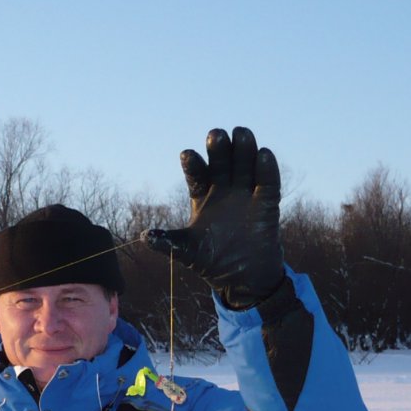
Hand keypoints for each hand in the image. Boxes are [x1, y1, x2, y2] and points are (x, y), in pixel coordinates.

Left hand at [145, 126, 284, 309]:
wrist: (242, 277)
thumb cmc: (211, 261)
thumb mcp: (185, 251)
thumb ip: (168, 242)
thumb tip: (144, 237)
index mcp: (203, 197)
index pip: (198, 175)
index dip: (194, 165)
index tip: (187, 154)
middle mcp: (224, 190)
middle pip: (222, 163)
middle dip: (218, 149)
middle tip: (215, 135)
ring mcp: (246, 195)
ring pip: (245, 165)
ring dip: (244, 150)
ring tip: (241, 133)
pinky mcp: (266, 203)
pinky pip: (267, 182)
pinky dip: (266, 168)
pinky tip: (263, 153)